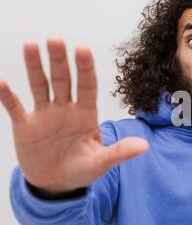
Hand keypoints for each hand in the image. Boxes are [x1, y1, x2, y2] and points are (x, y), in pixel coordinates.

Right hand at [0, 38, 147, 193]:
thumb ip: (120, 153)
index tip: (83, 49)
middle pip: (62, 80)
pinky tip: (1, 82)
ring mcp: (44, 115)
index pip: (87, 86)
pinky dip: (7, 96)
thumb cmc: (82, 170)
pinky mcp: (25, 125)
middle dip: (59, 61)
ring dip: (34, 67)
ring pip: (39, 85)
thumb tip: (145, 147)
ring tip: (31, 45)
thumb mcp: (101, 163)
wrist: (56, 184)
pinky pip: (14, 107)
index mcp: (86, 114)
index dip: (85, 69)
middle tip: (55, 40)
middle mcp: (65, 109)